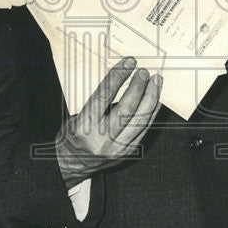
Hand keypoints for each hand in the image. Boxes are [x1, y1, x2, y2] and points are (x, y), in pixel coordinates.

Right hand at [56, 57, 161, 186]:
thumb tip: (121, 78)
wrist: (71, 164)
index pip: (104, 95)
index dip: (118, 76)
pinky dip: (152, 112)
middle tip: (145, 72)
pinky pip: (144, 129)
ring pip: (140, 119)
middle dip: (139, 87)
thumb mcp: (77, 115)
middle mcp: (102, 139)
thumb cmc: (73, 135)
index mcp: (85, 126)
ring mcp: (117, 148)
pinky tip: (155, 99)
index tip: (128, 63)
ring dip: (151, 98)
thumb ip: (99, 101)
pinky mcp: (127, 152)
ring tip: (156, 82)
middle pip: (127, 108)